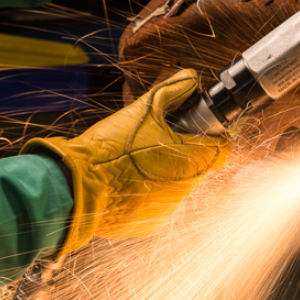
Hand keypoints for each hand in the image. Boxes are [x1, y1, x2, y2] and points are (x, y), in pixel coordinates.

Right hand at [21, 69, 230, 255]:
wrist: (77, 185)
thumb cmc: (110, 149)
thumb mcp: (143, 111)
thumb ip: (172, 91)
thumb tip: (191, 77)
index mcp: (190, 161)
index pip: (223, 149)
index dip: (215, 136)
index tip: (201, 129)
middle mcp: (185, 189)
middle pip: (200, 166)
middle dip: (187, 151)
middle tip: (164, 139)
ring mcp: (168, 208)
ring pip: (179, 184)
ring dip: (168, 171)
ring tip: (141, 159)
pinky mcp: (152, 222)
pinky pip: (161, 201)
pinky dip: (152, 190)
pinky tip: (131, 179)